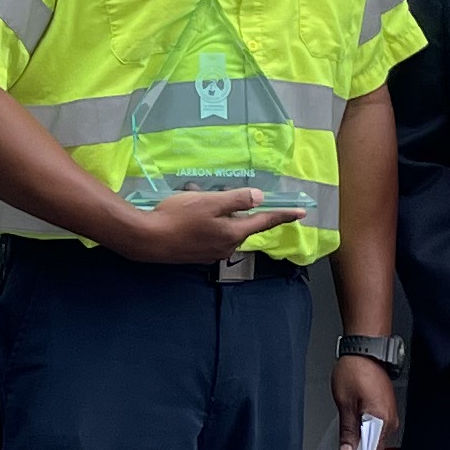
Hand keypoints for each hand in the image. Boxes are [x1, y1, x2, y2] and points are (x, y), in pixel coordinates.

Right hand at [105, 187, 275, 268]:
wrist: (148, 239)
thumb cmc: (178, 217)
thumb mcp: (210, 202)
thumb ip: (237, 200)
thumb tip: (259, 198)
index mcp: (233, 233)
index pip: (265, 221)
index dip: (283, 214)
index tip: (301, 212)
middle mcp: (227, 246)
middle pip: (241, 224)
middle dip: (231, 209)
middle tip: (209, 195)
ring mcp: (212, 253)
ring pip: (224, 229)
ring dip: (215, 214)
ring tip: (192, 201)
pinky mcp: (198, 254)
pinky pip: (211, 235)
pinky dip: (205, 223)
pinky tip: (187, 215)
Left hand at [332, 350, 398, 449]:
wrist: (366, 350)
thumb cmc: (356, 370)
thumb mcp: (345, 403)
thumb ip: (348, 431)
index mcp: (381, 419)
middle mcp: (390, 419)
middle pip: (374, 447)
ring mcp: (390, 414)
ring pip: (375, 438)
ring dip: (361, 442)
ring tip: (345, 443)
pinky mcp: (386, 409)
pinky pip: (376, 428)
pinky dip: (365, 432)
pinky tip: (353, 431)